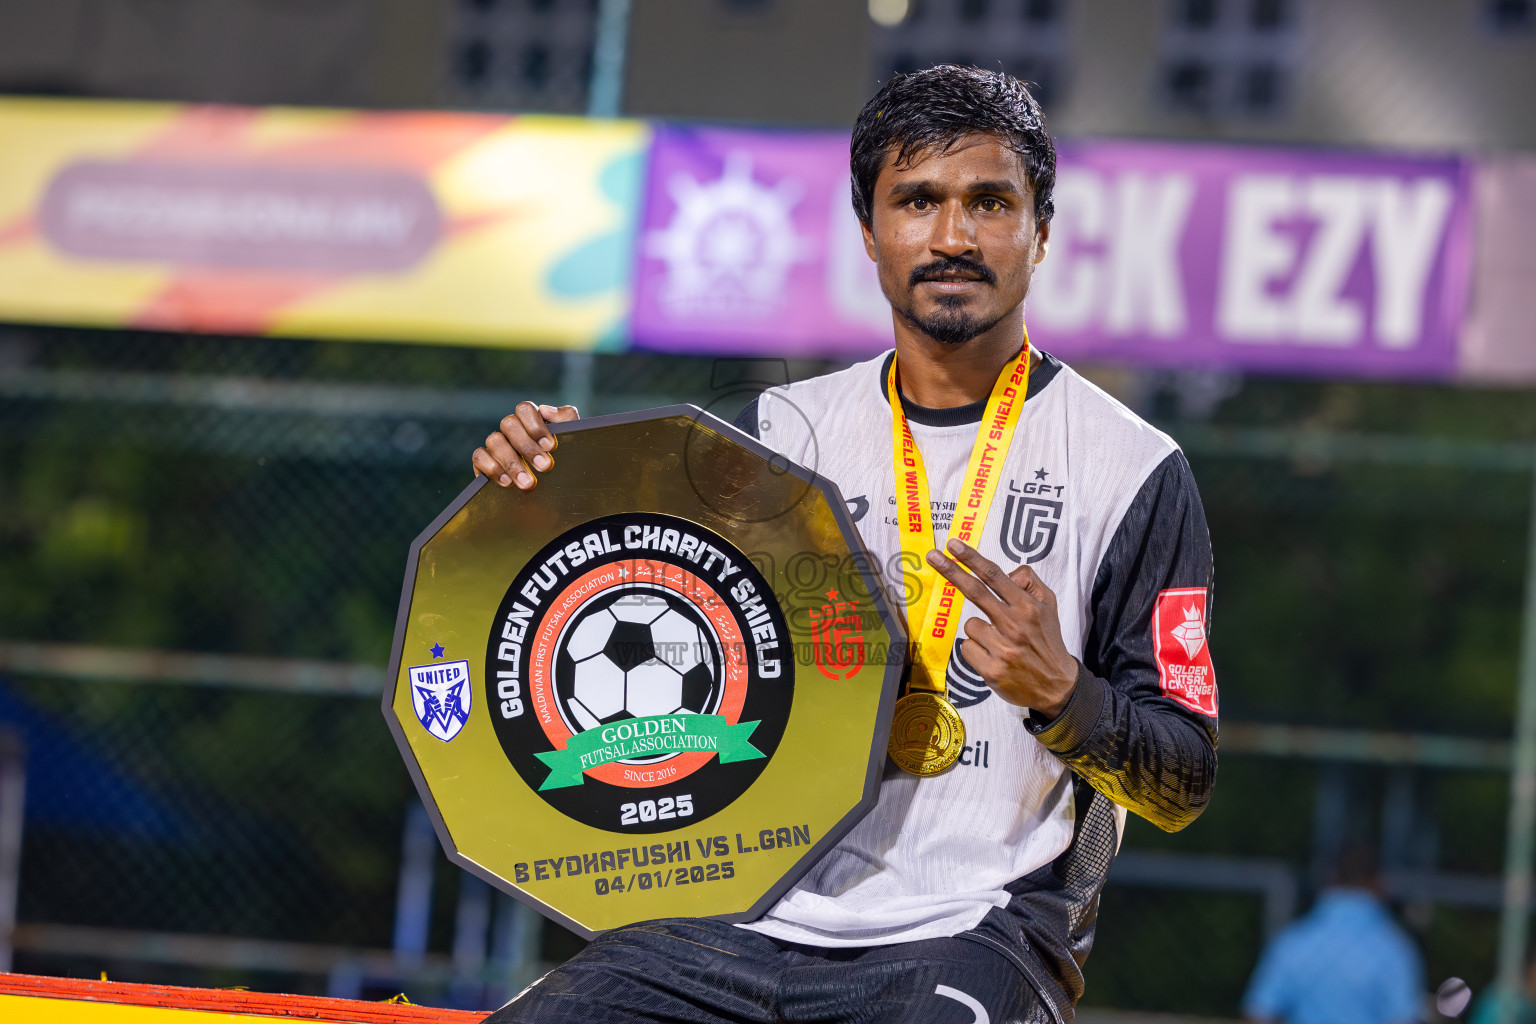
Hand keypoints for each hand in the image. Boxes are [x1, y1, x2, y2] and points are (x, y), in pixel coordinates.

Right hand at [472, 402, 579, 489]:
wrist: (558, 494)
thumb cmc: (566, 462)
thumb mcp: (573, 440)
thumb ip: (566, 420)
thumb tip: (545, 409)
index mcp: (531, 420)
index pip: (525, 409)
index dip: (536, 426)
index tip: (550, 446)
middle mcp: (512, 430)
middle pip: (509, 424)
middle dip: (527, 447)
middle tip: (545, 466)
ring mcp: (497, 445)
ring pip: (494, 440)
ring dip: (512, 463)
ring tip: (528, 483)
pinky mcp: (484, 462)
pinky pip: (479, 456)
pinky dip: (493, 468)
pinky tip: (508, 483)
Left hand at [925, 538, 1078, 717]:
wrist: (1056, 685)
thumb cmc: (1046, 640)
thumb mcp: (1048, 605)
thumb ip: (1029, 582)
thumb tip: (1007, 573)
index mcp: (1028, 607)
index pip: (994, 576)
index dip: (971, 558)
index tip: (954, 545)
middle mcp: (1014, 625)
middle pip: (975, 591)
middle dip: (951, 571)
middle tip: (933, 555)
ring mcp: (1002, 648)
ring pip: (970, 625)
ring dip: (979, 630)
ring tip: (999, 641)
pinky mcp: (991, 670)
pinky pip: (967, 648)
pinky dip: (976, 651)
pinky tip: (994, 656)